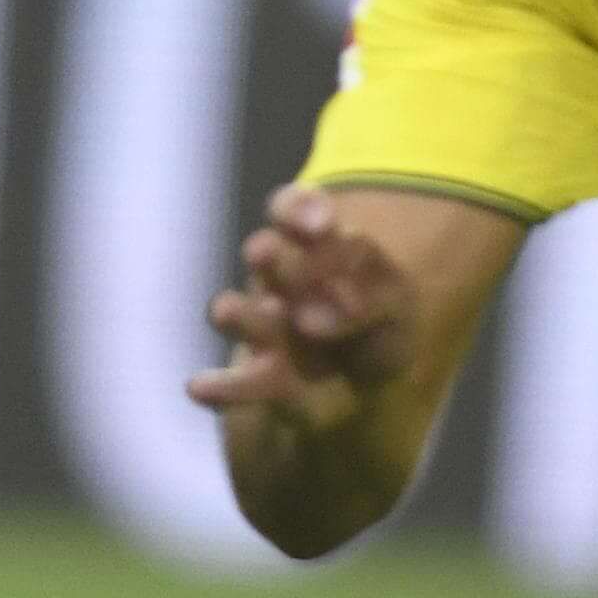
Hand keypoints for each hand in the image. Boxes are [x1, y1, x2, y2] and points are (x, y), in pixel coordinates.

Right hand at [185, 187, 424, 424]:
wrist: (369, 387)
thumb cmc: (381, 329)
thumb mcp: (398, 304)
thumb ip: (374, 295)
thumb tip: (316, 316)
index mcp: (314, 247)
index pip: (293, 211)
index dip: (298, 211)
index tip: (319, 224)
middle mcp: (280, 281)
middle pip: (265, 256)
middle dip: (267, 255)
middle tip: (263, 254)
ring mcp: (264, 330)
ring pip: (237, 313)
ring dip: (240, 314)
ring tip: (234, 315)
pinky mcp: (257, 379)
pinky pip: (235, 383)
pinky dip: (219, 386)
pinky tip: (199, 387)